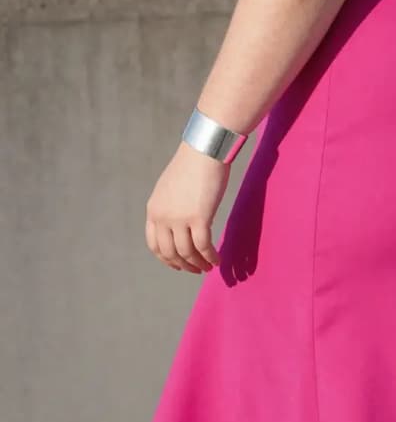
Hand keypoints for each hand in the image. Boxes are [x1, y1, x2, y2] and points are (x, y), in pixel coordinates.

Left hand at [145, 141, 229, 272]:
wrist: (204, 151)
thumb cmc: (192, 166)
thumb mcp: (170, 189)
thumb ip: (169, 207)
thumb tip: (178, 224)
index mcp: (153, 210)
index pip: (154, 244)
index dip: (166, 259)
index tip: (177, 264)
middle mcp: (162, 217)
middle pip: (169, 252)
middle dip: (182, 265)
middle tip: (195, 269)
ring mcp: (179, 219)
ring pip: (187, 252)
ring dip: (198, 264)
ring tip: (207, 267)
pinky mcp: (199, 218)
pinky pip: (204, 246)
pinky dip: (210, 257)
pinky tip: (217, 259)